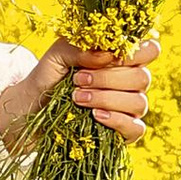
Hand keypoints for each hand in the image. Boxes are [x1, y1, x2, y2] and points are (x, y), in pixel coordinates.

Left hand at [0, 34, 160, 148]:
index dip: (134, 52)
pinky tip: (95, 116)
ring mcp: (129, 109)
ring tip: (78, 98)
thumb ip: (80, 46)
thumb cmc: (48, 77)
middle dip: (108, 78)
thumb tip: (106, 54)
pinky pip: (136, 128)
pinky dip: (117, 121)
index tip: (105, 56)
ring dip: (107, 99)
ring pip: (139, 102)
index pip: (150, 50)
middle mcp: (131, 83)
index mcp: (122, 59)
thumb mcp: (57, 54)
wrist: (30, 109)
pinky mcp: (124, 132)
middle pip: (142, 77)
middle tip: (78, 79)